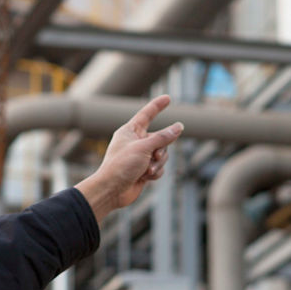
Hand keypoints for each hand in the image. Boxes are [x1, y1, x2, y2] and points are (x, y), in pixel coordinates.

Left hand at [76, 95, 183, 221]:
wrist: (112, 191)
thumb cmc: (121, 165)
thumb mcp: (144, 148)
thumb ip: (163, 137)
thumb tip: (179, 127)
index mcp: (130, 131)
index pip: (146, 115)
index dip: (157, 106)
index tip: (167, 98)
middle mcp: (135, 142)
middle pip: (160, 139)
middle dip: (161, 149)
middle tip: (155, 157)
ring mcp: (140, 157)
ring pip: (162, 154)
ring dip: (158, 163)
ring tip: (147, 170)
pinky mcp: (144, 170)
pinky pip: (159, 167)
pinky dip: (155, 172)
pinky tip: (145, 178)